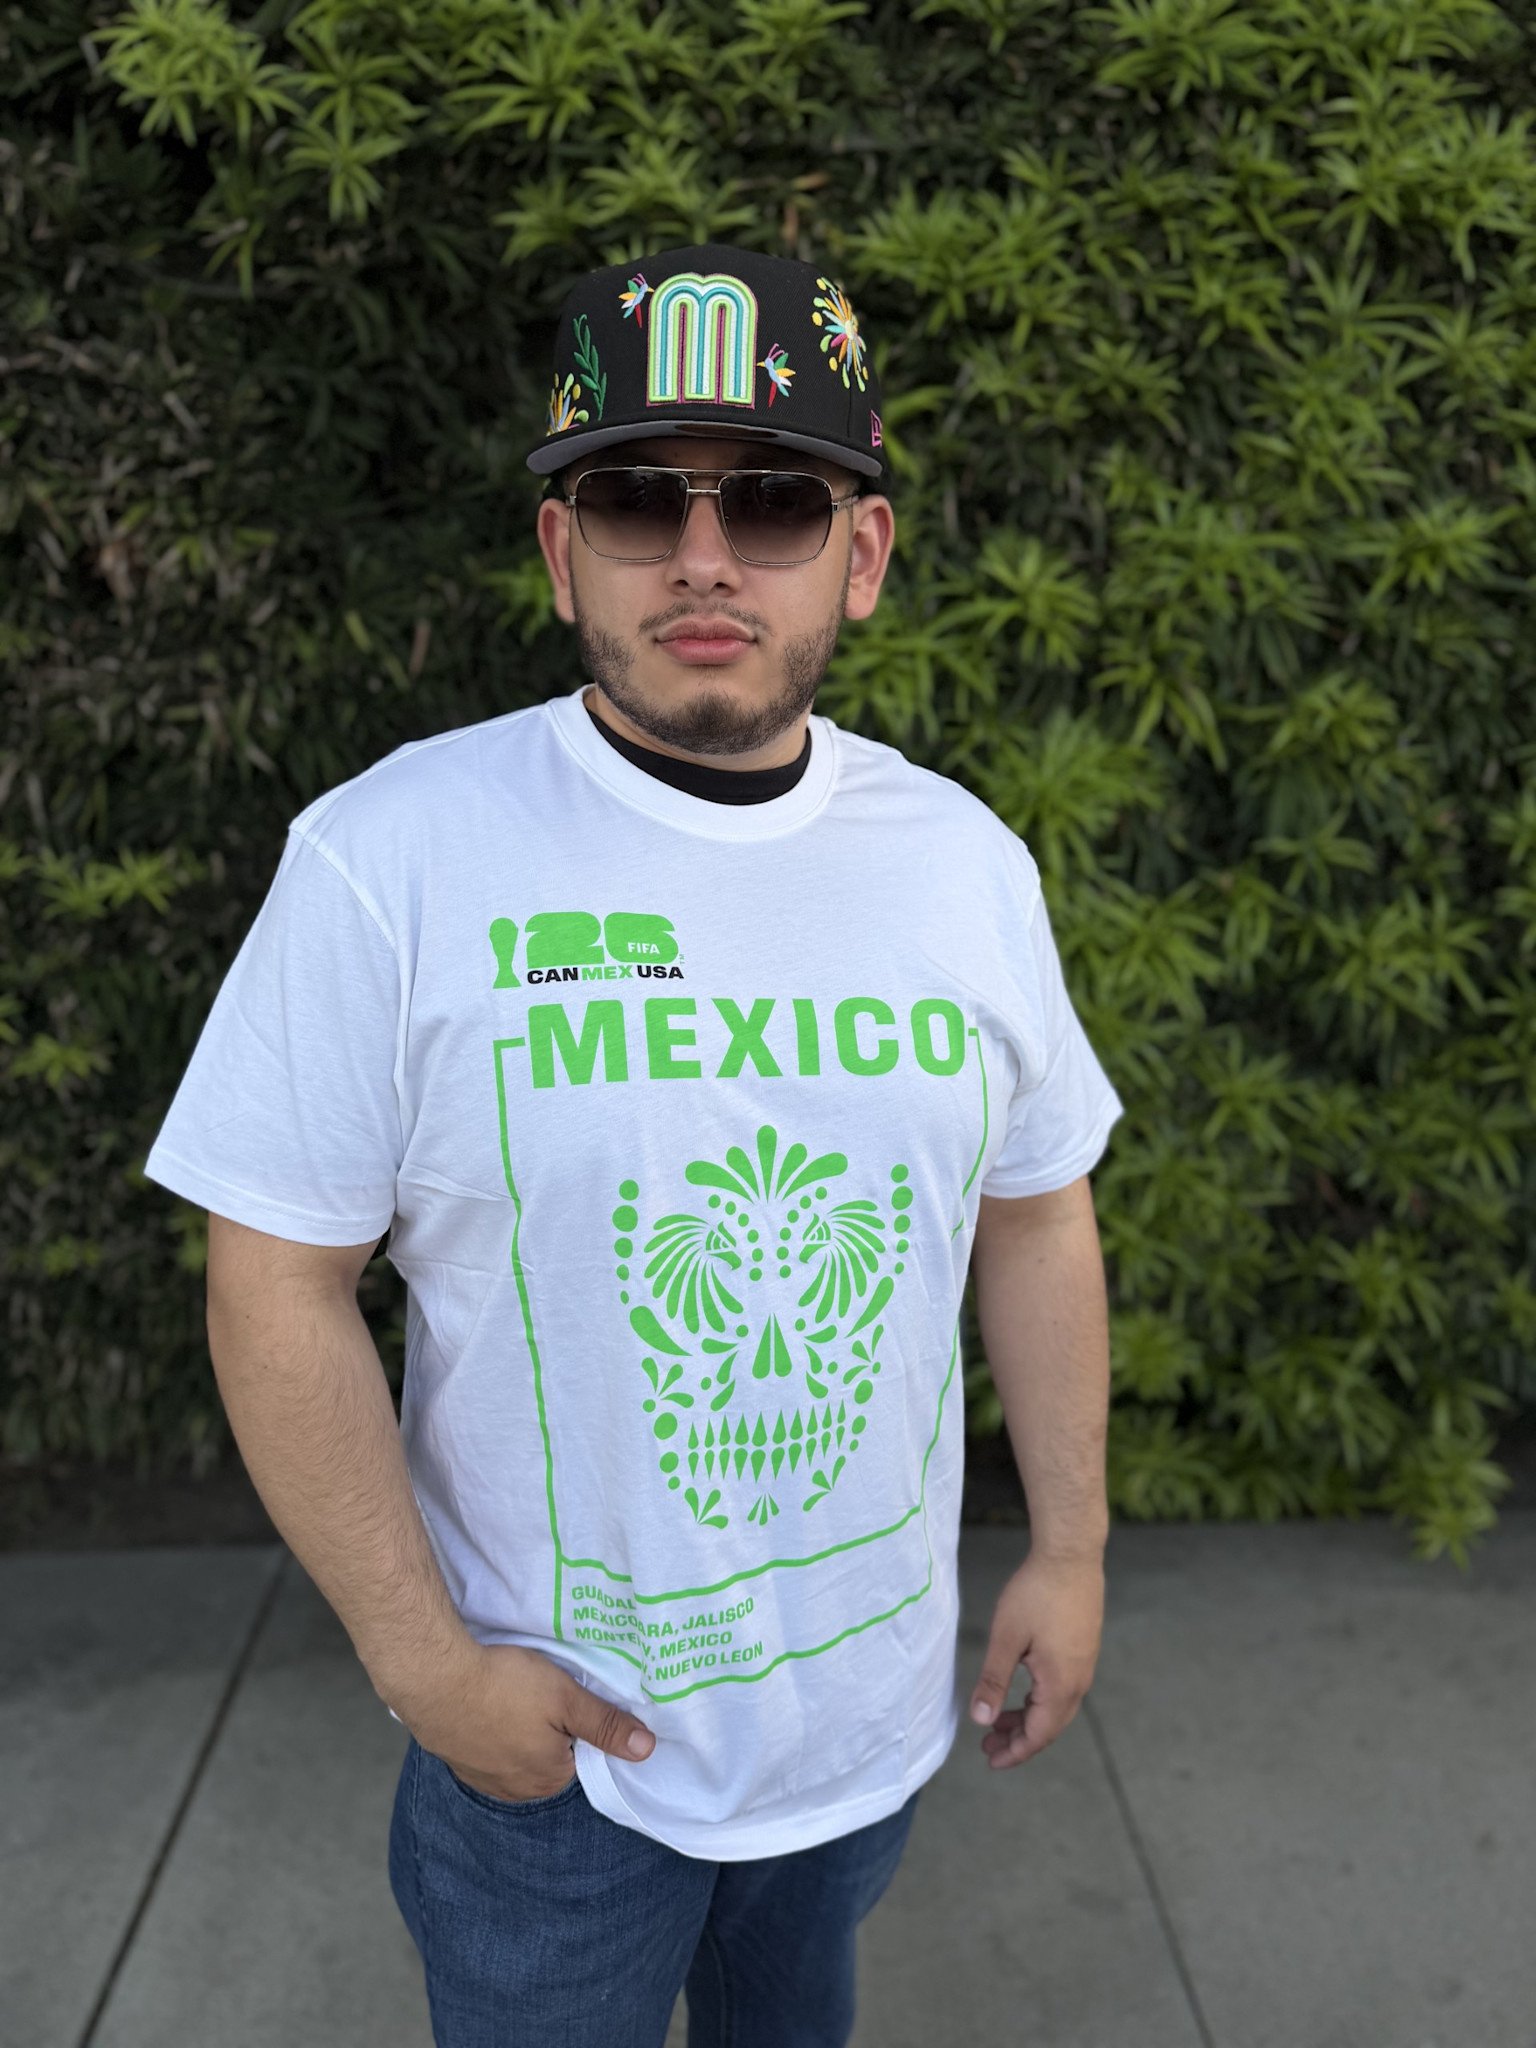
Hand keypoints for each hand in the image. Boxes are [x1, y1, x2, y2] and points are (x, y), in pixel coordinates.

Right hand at [385, 1639, 656, 1802]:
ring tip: (511, 1695)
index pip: (580, 1756)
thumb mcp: (566, 1698)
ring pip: (514, 1754)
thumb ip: (605, 1725)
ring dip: (515, 1731)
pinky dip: (488, 1731)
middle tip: (538, 1693)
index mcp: (549, 1779)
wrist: (435, 1679)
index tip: (567, 1699)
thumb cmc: (505, 1687)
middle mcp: (516, 1790)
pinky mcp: (455, 1761)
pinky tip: (485, 1705)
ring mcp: (480, 1779)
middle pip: (547, 1758)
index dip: (577, 1726)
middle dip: (546, 1730)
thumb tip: (646, 1750)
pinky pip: (484, 1749)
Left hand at [967, 1551, 1103, 1769]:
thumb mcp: (1007, 1637)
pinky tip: (1021, 1692)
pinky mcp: (1083, 1649)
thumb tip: (980, 1720)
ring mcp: (1084, 1665)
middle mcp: (1078, 1681)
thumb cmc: (1036, 1593)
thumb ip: (994, 1680)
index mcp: (1060, 1684)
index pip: (1039, 1735)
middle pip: (1050, 1726)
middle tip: (988, 1745)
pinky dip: (1039, 1701)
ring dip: (1028, 1719)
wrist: (1071, 1555)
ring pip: (1056, 1708)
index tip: (991, 1760)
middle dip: (1019, 1739)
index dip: (1015, 1752)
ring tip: (998, 1721)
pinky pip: (1062, 1689)